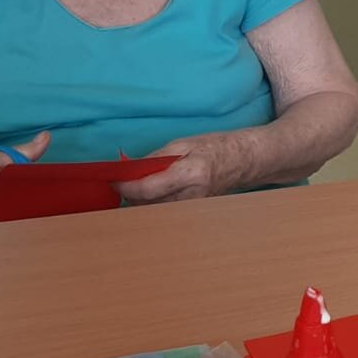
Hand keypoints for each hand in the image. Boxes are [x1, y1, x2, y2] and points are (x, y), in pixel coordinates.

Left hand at [114, 132, 253, 204]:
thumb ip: (156, 158)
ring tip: (140, 184)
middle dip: (130, 193)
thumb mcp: (184, 143)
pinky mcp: (191, 213)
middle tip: (124, 180)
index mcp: (190, 174)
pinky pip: (163, 211)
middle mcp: (191, 196)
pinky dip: (152, 203)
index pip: (148, 188)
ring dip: (140, 200)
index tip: (113, 179)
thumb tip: (129, 170)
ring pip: (152, 211)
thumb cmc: (216, 147)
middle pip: (147, 204)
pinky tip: (153, 192)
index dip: (125, 186)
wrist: (244, 162)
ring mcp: (192, 208)